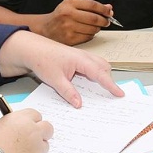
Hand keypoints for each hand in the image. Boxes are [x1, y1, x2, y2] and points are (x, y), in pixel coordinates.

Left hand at [0, 29, 123, 106]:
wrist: (32, 49)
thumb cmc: (42, 60)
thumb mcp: (54, 79)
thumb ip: (68, 92)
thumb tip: (79, 104)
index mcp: (81, 60)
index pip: (100, 74)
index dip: (111, 85)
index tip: (120, 93)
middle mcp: (84, 56)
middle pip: (104, 67)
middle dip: (108, 79)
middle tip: (110, 94)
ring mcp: (81, 56)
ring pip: (99, 65)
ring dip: (102, 75)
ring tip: (101, 89)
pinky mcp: (77, 58)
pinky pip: (92, 65)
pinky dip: (95, 73)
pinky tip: (88, 82)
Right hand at [0, 109, 52, 152]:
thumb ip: (8, 128)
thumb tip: (11, 132)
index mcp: (19, 119)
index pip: (35, 114)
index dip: (31, 121)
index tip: (28, 126)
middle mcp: (31, 130)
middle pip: (47, 128)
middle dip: (41, 133)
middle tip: (31, 140)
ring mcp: (36, 147)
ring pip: (45, 146)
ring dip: (37, 149)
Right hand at [38, 0, 114, 45]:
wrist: (46, 28)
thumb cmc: (60, 16)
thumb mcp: (72, 5)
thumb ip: (89, 5)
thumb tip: (108, 8)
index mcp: (69, 4)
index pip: (92, 5)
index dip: (104, 9)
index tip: (109, 12)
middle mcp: (68, 15)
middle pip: (94, 18)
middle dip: (104, 20)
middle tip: (106, 21)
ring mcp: (68, 28)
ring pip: (92, 29)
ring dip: (97, 28)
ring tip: (95, 26)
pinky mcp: (69, 39)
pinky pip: (87, 37)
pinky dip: (91, 35)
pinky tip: (86, 32)